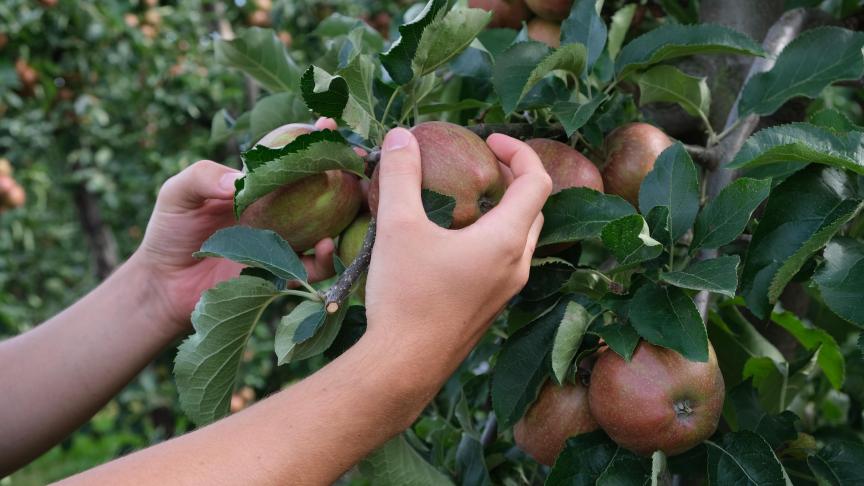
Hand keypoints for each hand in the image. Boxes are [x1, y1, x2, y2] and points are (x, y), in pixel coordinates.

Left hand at [136, 119, 341, 335]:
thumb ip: (203, 177)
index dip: (312, 140)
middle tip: (361, 167)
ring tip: (355, 204)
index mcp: (259, 185)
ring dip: (347, 216)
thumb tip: (239, 182)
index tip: (329, 124)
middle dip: (347, 176)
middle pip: (323, 189)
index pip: (291, 157)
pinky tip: (324, 247)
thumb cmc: (171, 231)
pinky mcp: (283, 273)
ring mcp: (285, 241)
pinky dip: (326, 259)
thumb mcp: (177, 193)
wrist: (165, 283)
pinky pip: (314, 268)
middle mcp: (279, 210)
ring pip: (329, 227)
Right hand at [364, 128, 551, 363]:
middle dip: (512, 179)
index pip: (536, 181)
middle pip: (533, 209)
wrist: (403, 366)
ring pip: (519, 238)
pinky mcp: (490, 309)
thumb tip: (400, 136)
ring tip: (464, 200)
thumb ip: (400, 176)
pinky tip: (451, 241)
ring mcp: (506, 291)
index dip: (518, 151)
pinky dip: (490, 238)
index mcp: (505, 240)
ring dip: (502, 210)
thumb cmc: (406, 295)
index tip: (487, 139)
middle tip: (479, 165)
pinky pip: (503, 262)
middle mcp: (516, 265)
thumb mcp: (398, 227)